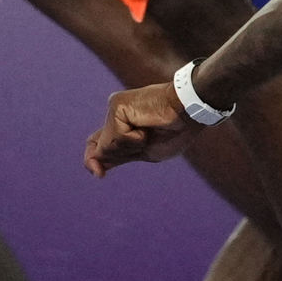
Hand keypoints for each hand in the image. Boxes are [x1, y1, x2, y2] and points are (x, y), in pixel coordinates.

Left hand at [88, 77, 203, 174]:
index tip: (99, 175)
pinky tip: (146, 127)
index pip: (96, 144)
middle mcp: (115, 117)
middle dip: (122, 154)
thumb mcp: (146, 152)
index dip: (92, 161)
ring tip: (149, 132)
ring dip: (131, 147)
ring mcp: (115, 109)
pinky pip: (117, 137)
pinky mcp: (117, 105)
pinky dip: (134, 139)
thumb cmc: (175, 132)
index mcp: (122, 127)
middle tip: (146, 140)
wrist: (189, 113)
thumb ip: (121, 156)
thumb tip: (95, 163)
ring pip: (107, 146)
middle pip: (100, 149)